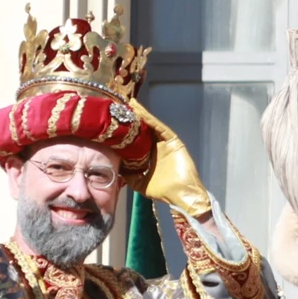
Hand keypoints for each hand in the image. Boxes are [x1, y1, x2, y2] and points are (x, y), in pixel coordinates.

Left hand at [127, 102, 215, 218]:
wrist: (181, 194)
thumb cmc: (164, 191)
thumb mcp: (141, 185)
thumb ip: (130, 177)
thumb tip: (117, 170)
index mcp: (151, 156)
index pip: (138, 140)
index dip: (128, 132)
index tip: (117, 123)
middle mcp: (158, 147)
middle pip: (145, 129)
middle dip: (135, 118)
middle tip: (122, 107)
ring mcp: (166, 143)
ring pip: (152, 126)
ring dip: (142, 115)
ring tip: (131, 104)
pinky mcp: (173, 141)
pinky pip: (160, 128)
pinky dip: (151, 120)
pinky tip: (141, 112)